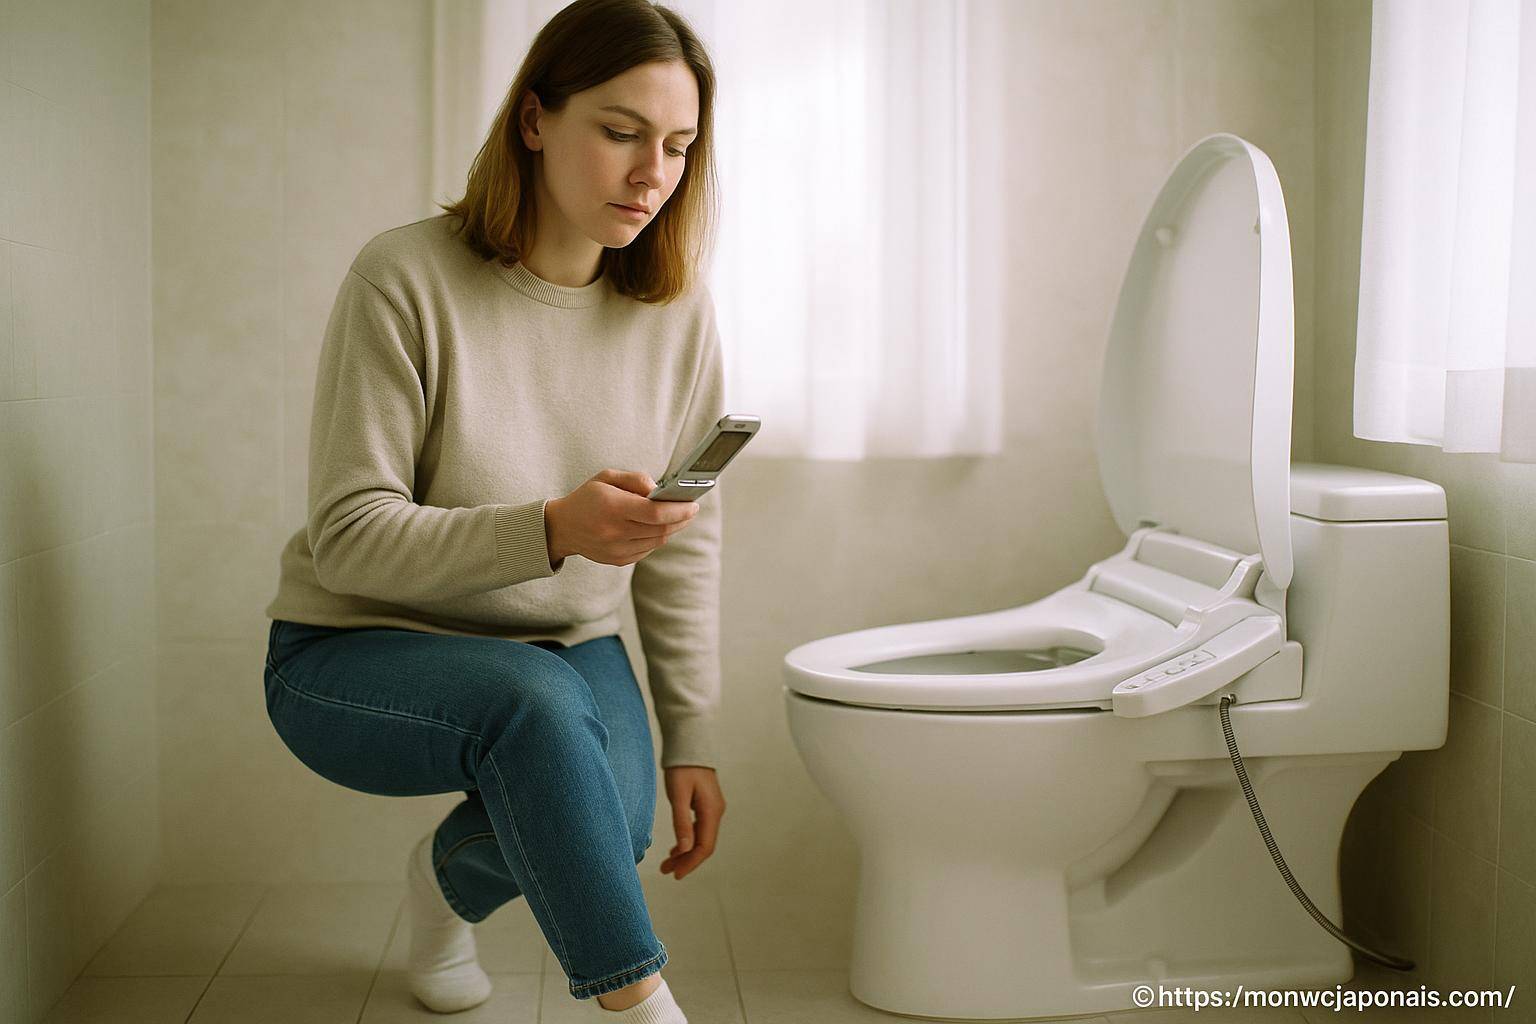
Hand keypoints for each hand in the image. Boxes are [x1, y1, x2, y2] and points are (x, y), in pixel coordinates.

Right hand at [546, 469, 698, 566]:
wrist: (563, 528)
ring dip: (671, 528)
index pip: (655, 512)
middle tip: (690, 509)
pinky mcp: (619, 560)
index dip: (679, 509)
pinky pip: (648, 549)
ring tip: (676, 516)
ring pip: (658, 540)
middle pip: (662, 528)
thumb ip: (636, 479)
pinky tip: (654, 527)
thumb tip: (660, 490)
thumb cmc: (588, 498)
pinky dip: (656, 537)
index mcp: (612, 507)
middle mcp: (615, 531)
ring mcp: (617, 549)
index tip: (693, 504)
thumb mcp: (607, 477)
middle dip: (681, 518)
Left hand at [658, 765, 724, 879]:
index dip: (691, 863)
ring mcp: (713, 808)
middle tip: (667, 871)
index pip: (704, 846)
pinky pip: (700, 829)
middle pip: (704, 845)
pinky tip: (677, 848)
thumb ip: (682, 822)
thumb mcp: (678, 795)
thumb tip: (685, 849)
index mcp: (711, 811)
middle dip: (687, 861)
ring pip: (702, 838)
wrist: (689, 744)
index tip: (675, 875)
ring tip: (668, 864)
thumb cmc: (681, 767)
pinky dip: (688, 841)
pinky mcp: (706, 805)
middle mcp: (716, 812)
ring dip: (686, 852)